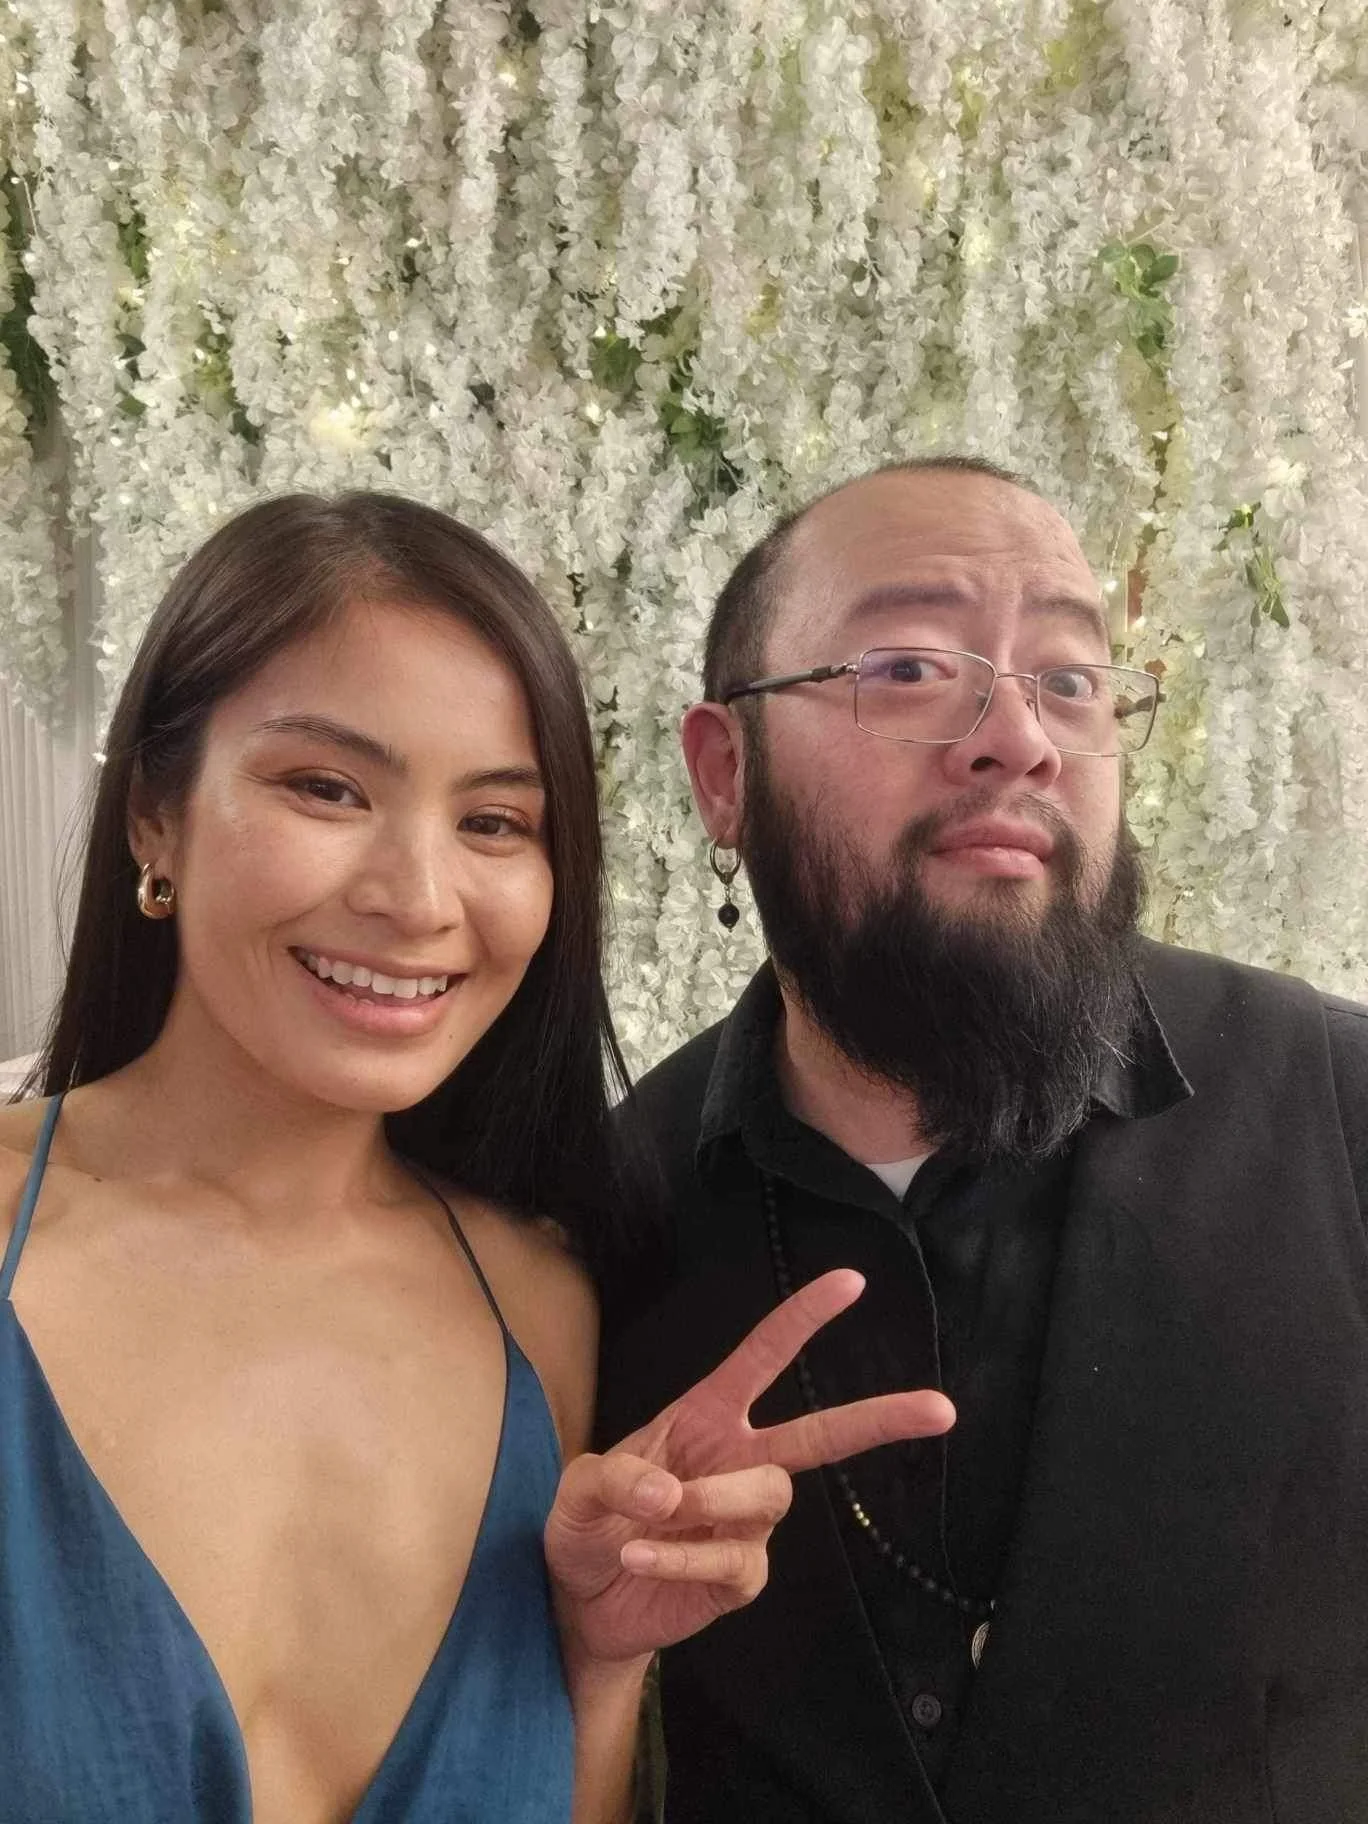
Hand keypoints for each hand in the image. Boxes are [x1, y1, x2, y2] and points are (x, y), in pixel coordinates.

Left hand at [546, 1268, 955, 1668]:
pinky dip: (685, 1557)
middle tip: (941, 1409)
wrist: (581, 1604)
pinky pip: (738, 1559)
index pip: (763, 1358)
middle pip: (822, 1435)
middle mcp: (738, 1460)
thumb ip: (613, 1478)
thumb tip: (671, 1491)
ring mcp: (747, 1522)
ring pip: (770, 1495)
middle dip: (881, 1417)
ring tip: (658, 1516)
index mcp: (706, 1417)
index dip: (803, 1319)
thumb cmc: (587, 1525)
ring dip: (716, 1500)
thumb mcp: (577, 1490)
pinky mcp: (741, 1575)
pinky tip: (641, 1559)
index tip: (851, 1282)